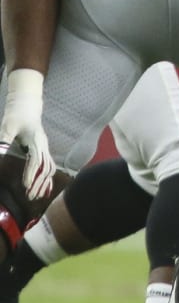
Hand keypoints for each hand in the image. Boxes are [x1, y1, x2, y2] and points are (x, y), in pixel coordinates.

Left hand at [0, 71, 55, 199]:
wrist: (27, 105)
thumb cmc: (16, 115)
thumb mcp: (7, 127)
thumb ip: (4, 140)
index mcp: (36, 141)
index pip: (36, 161)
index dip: (31, 174)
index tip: (25, 187)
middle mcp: (44, 146)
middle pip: (45, 168)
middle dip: (38, 184)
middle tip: (29, 197)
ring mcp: (45, 148)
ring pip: (49, 169)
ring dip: (44, 184)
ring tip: (36, 197)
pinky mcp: (44, 150)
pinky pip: (49, 167)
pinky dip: (48, 179)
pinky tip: (45, 190)